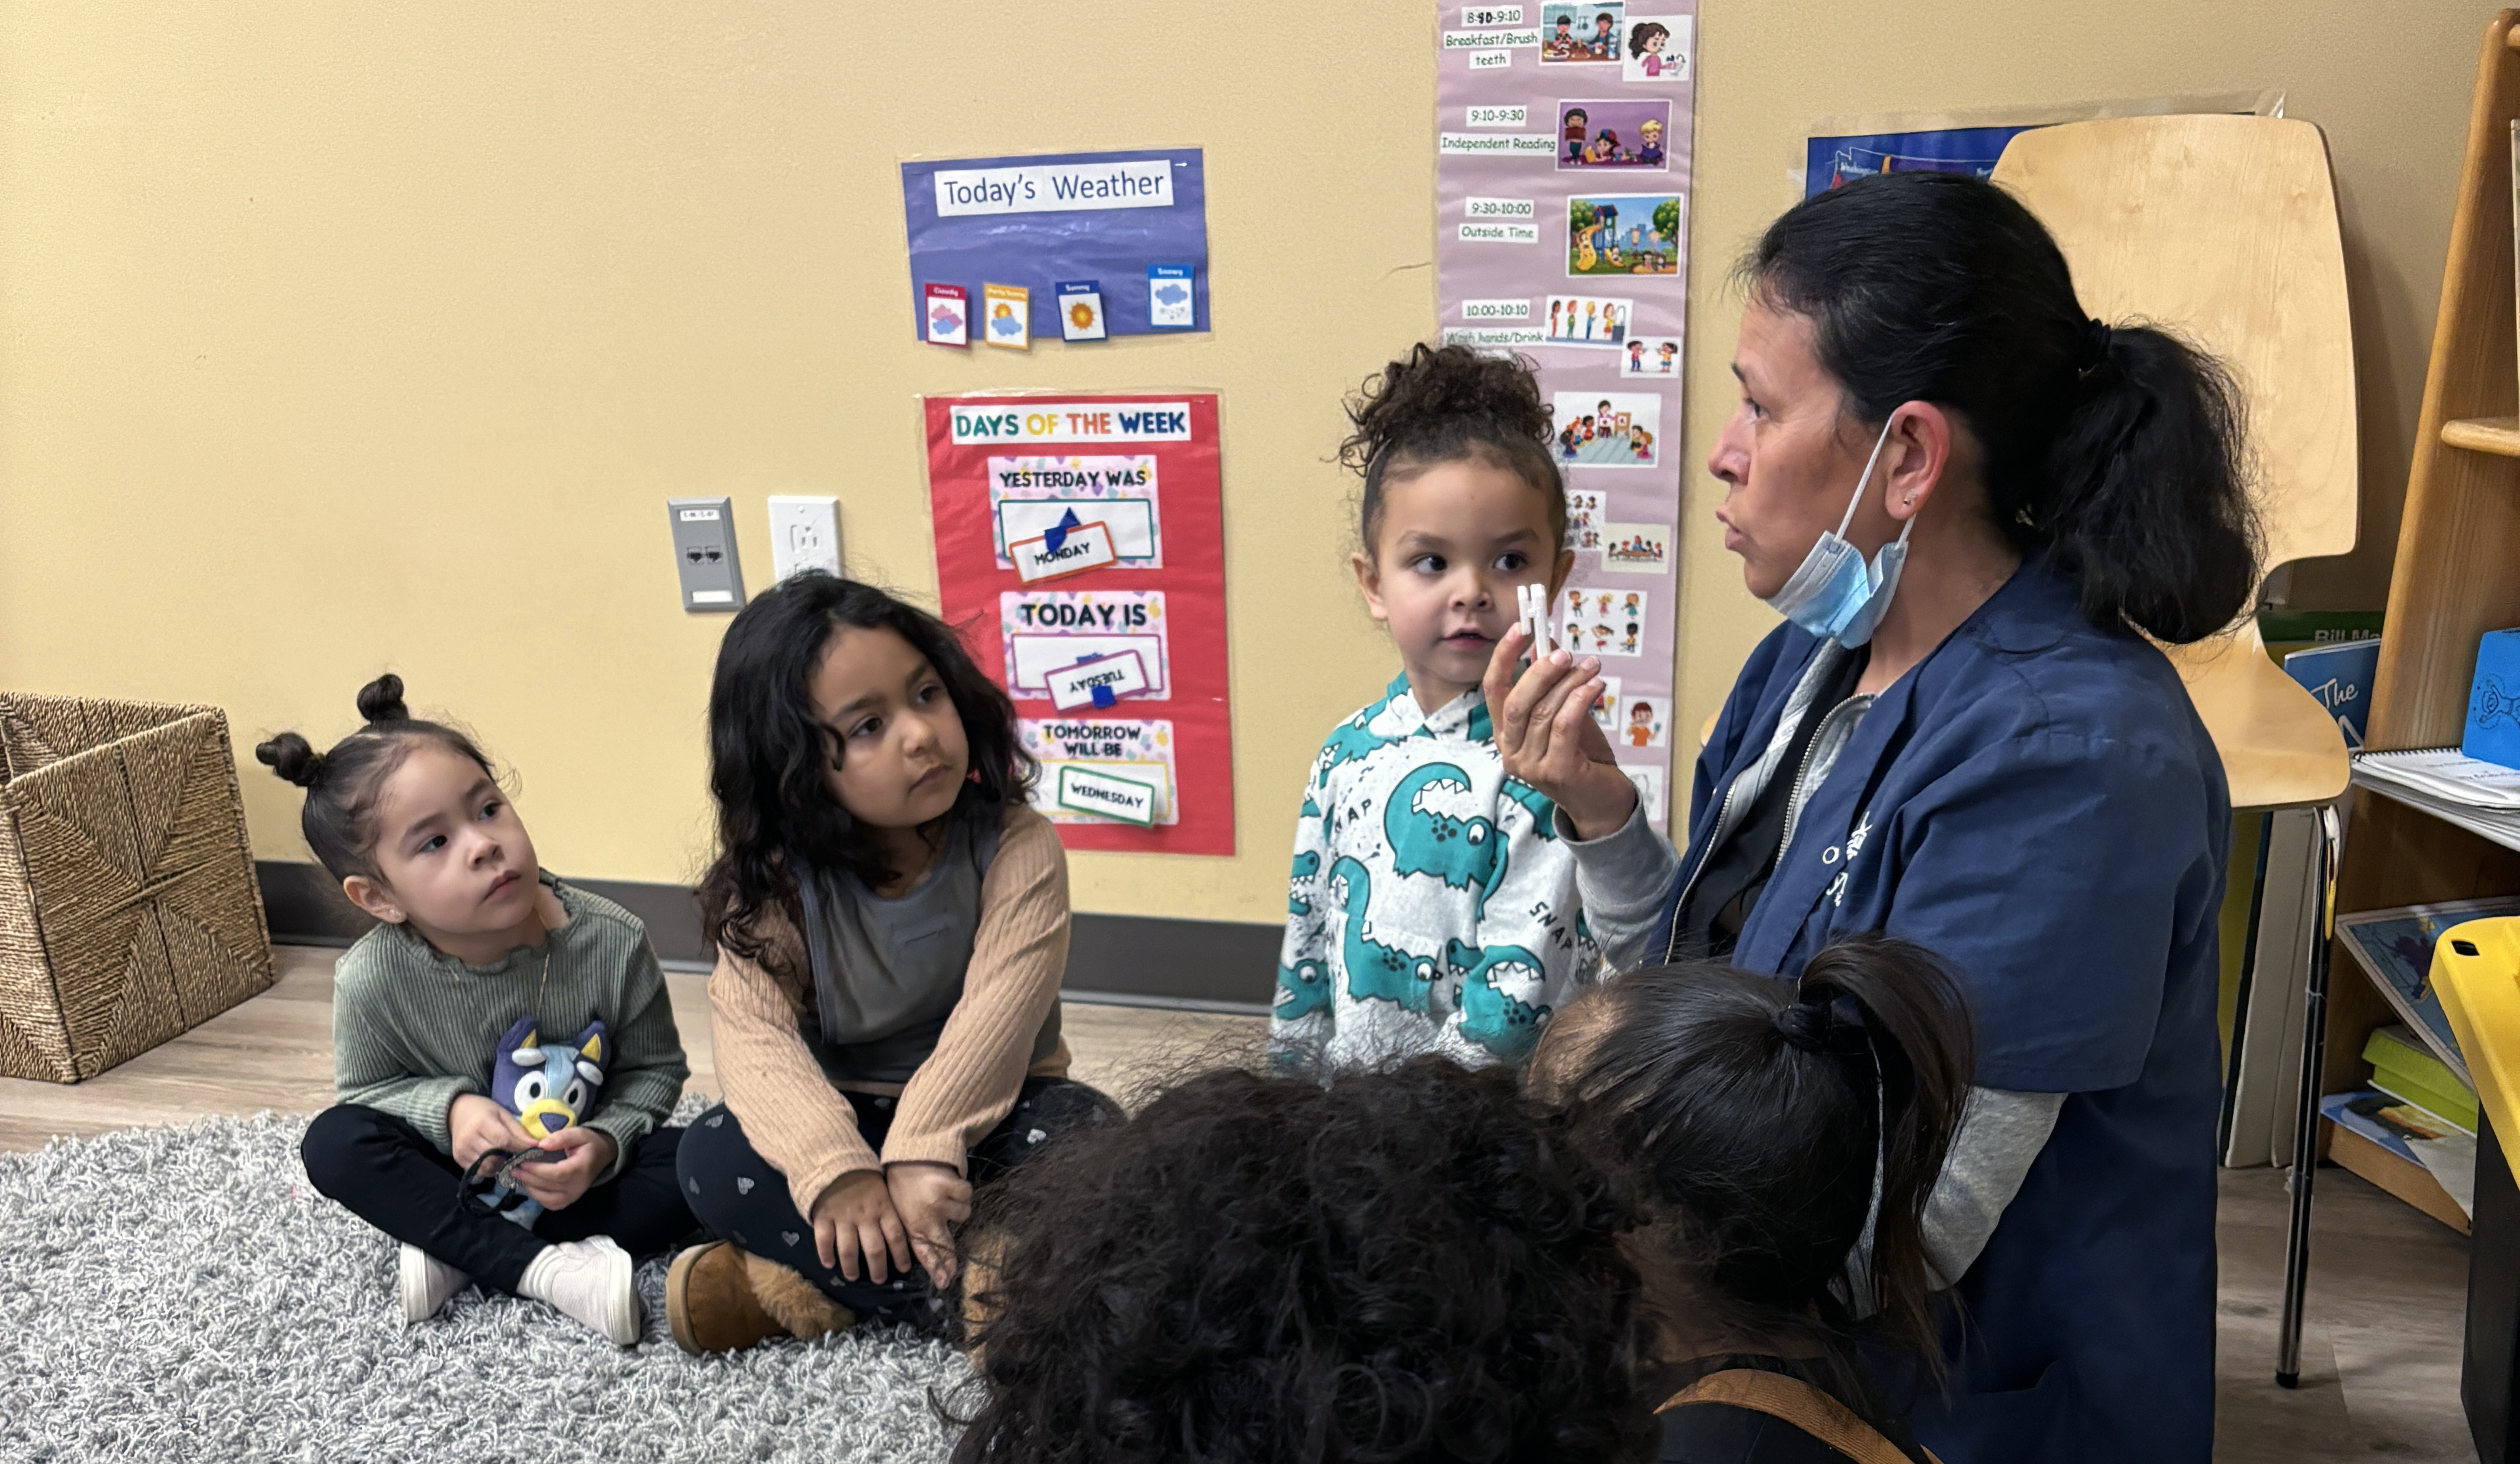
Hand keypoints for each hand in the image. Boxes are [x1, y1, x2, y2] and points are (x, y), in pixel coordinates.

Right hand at [448, 1092, 534, 1168]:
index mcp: (482, 1123)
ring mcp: (461, 1150)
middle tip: (520, 1158)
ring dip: (500, 1166)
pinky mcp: (458, 1158)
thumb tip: (535, 1145)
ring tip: (507, 1160)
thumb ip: (518, 1130)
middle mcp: (469, 1138)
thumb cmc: (484, 1111)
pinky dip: (489, 1170)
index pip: (503, 1141)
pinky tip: (495, 1162)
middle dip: (510, 1159)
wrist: (457, 1111)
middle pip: (494, 1156)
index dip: (519, 1149)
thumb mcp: (503, 1114)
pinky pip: (477, 1171)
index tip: (532, 1152)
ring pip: (486, 1167)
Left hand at [509, 1125, 614, 1212]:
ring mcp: (573, 1197)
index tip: (522, 1161)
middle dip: (528, 1177)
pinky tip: (530, 1184)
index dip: (537, 1170)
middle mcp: (577, 1187)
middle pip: (548, 1186)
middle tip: (513, 1167)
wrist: (601, 1155)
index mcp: (581, 1169)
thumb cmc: (588, 1143)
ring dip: (530, 1187)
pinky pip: (549, 1204)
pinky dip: (537, 1196)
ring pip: (545, 1198)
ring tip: (519, 1175)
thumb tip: (541, 1145)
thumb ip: (561, 1137)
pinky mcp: (567, 1202)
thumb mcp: (578, 1133)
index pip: (556, 1174)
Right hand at [811, 1170, 913, 1284]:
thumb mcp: (883, 1189)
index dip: (901, 1255)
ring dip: (851, 1267)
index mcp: (884, 1207)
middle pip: (875, 1249)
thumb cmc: (863, 1176)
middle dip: (878, 1268)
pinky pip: (824, 1240)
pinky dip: (826, 1254)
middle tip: (879, 1280)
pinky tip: (829, 1264)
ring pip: (849, 1250)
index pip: (897, 1236)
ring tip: (853, 1277)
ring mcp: (844, 1217)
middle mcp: (866, 1215)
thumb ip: (889, 1210)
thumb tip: (898, 1235)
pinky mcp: (824, 1216)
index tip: (904, 1269)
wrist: (835, 1159)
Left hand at [886, 1162, 974, 1288]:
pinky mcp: (951, 1186)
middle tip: (953, 1272)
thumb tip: (934, 1255)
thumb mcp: (902, 1211)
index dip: (936, 1269)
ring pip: (963, 1215)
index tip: (944, 1283)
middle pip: (945, 1245)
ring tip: (945, 1198)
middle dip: (950, 1261)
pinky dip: (963, 1192)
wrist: (907, 1155)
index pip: (925, 1252)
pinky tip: (951, 1186)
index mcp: (912, 1223)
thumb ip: (916, 1231)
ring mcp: (940, 1202)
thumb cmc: (903, 1186)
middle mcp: (927, 1217)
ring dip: (957, 1208)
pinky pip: (967, 1196)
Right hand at [1483, 626, 1637, 839]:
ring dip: (1570, 683)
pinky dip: (1580, 700)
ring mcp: (1529, 766)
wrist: (1602, 801)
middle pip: (1515, 702)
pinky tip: (1596, 687)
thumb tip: (1549, 645)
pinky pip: (1564, 726)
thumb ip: (1554, 685)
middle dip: (1540, 671)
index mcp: (1506, 734)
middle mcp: (1511, 751)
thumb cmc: (1583, 755)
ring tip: (1592, 667)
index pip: (1493, 690)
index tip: (1521, 628)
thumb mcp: (1565, 713)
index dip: (1503, 657)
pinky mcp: (1554, 772)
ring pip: (1543, 712)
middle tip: (1565, 653)